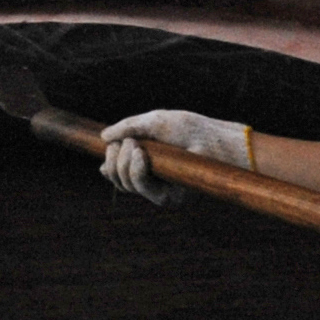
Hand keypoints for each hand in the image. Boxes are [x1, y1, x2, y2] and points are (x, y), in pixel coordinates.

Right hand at [97, 110, 252, 204]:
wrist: (216, 140)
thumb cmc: (190, 129)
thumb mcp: (154, 122)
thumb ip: (129, 128)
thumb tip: (103, 138)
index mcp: (146, 163)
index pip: (116, 170)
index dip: (109, 160)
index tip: (111, 143)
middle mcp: (151, 180)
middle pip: (117, 178)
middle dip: (114, 158)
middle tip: (127, 142)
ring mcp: (159, 190)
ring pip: (125, 185)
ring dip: (124, 163)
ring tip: (136, 145)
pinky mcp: (168, 198)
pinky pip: (141, 188)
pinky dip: (135, 171)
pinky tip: (141, 155)